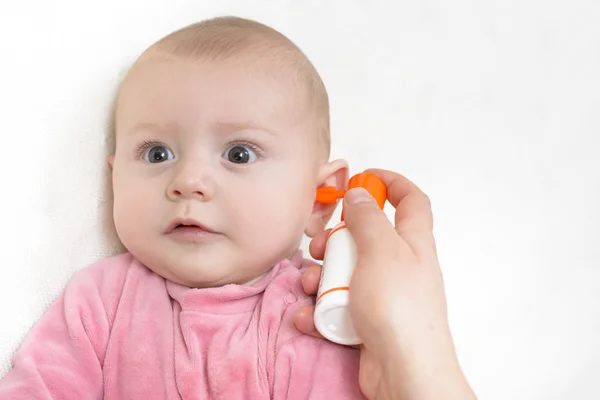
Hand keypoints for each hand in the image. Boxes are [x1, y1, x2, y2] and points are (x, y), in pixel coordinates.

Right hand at [294, 169, 475, 399]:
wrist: (404, 371)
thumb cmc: (399, 308)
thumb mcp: (382, 250)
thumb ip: (368, 218)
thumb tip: (360, 193)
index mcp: (413, 243)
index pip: (411, 201)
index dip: (391, 183)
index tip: (365, 177)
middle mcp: (400, 267)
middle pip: (365, 238)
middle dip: (336, 238)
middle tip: (319, 245)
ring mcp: (382, 296)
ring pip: (345, 273)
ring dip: (320, 277)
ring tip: (308, 285)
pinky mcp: (366, 322)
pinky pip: (338, 306)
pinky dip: (319, 309)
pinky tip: (308, 315)